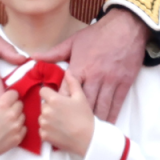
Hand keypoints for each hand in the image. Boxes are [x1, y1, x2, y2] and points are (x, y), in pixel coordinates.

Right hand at [0, 79, 23, 159]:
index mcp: (1, 105)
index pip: (14, 93)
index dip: (9, 95)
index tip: (4, 99)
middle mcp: (12, 115)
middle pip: (20, 104)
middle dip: (13, 105)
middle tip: (4, 110)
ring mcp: (16, 127)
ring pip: (23, 116)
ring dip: (17, 116)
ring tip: (6, 120)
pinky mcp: (19, 138)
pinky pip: (24, 128)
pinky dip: (19, 127)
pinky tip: (9, 129)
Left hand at [33, 9, 147, 121]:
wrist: (125, 28)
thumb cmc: (97, 35)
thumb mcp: (73, 42)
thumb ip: (54, 53)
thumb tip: (34, 57)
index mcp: (80, 67)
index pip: (67, 90)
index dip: (61, 103)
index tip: (56, 113)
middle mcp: (95, 76)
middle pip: (83, 102)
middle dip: (77, 116)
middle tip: (70, 127)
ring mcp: (110, 81)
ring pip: (101, 105)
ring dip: (95, 119)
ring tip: (88, 132)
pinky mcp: (124, 82)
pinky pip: (117, 102)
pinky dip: (112, 114)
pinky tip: (107, 123)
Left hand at [38, 73, 94, 156]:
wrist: (88, 139)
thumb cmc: (85, 117)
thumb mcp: (81, 97)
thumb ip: (72, 83)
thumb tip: (67, 71)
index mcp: (53, 99)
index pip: (43, 91)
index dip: (49, 94)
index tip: (57, 100)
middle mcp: (45, 110)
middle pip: (43, 105)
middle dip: (50, 107)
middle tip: (63, 113)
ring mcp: (43, 123)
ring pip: (42, 117)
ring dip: (48, 119)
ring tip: (62, 123)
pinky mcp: (43, 135)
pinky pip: (42, 130)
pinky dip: (48, 130)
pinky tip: (59, 131)